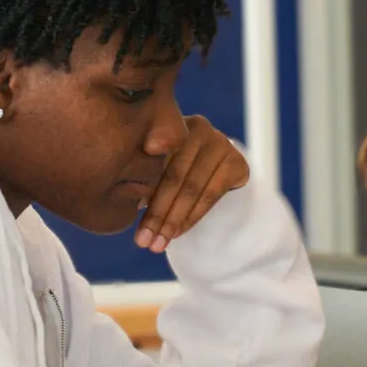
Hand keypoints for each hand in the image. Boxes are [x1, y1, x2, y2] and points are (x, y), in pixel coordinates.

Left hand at [135, 116, 248, 253]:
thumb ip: (147, 177)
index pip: (156, 161)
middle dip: (157, 213)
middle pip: (174, 176)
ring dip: (173, 220)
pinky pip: (211, 194)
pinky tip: (178, 232)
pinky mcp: (237, 162)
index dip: (143, 192)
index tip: (131, 218)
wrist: (219, 170)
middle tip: (143, 241)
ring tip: (158, 243)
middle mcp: (198, 127)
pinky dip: (192, 216)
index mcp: (171, 122)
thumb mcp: (160, 168)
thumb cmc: (179, 170)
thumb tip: (129, 202)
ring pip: (192, 188)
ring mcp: (221, 143)